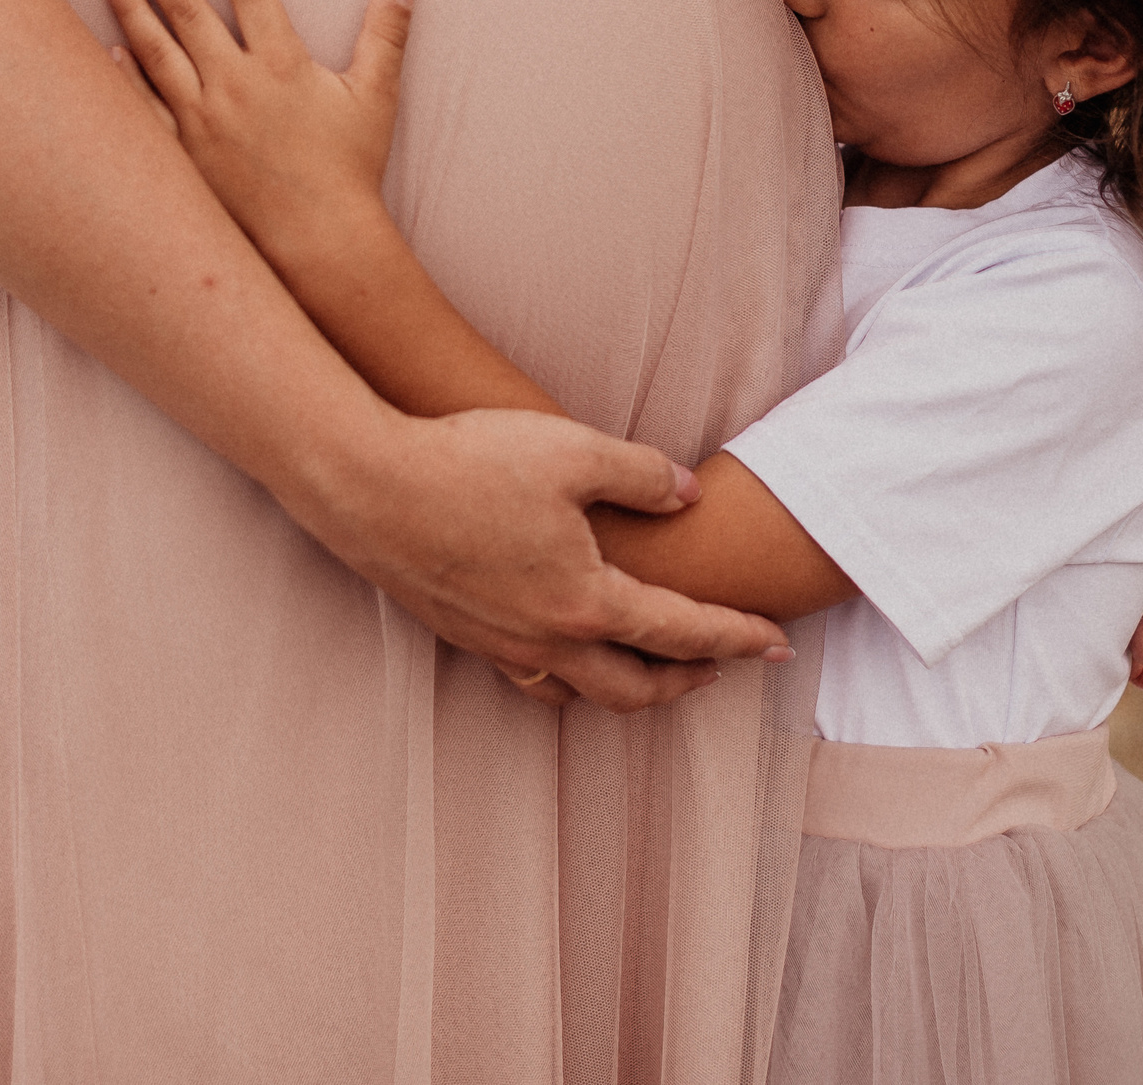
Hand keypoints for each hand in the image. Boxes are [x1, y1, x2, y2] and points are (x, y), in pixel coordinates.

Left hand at [105, 0, 413, 262]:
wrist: (317, 239)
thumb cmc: (349, 169)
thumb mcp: (375, 97)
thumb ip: (386, 36)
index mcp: (280, 63)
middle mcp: (234, 84)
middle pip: (188, 13)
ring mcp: (201, 119)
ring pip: (157, 52)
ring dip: (133, 11)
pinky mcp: (183, 153)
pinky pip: (144, 107)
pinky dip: (125, 77)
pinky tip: (109, 51)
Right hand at [297, 405, 796, 712]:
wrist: (363, 484)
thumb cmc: (468, 460)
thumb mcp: (572, 450)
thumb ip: (643, 473)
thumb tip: (689, 495)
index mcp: (584, 599)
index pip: (682, 632)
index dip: (737, 639)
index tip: (779, 647)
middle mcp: (546, 638)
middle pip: (636, 688)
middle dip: (688, 682)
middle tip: (724, 666)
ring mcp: (500, 643)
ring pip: (581, 692)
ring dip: (628, 687)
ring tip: (653, 667)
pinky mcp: (462, 633)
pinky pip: (532, 677)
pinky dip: (568, 677)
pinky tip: (568, 648)